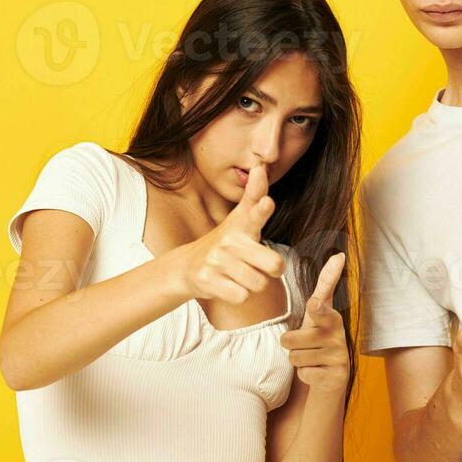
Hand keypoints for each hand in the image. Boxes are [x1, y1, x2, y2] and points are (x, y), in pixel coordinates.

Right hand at [174, 163, 284, 303]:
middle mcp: (229, 241)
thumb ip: (255, 194)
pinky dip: (239, 295)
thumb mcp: (240, 218)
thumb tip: (261, 165)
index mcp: (241, 226)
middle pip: (274, 264)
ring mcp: (217, 261)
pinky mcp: (208, 281)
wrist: (187, 266)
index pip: (254, 214)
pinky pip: (241, 296)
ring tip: (239, 275)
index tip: (267, 203)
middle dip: (271, 270)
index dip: (261, 210)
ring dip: (253, 284)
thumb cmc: (225, 242)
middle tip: (257, 265)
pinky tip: (228, 285)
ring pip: (258, 284)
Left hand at [279, 252, 349, 394]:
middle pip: (292, 339)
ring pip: (295, 357)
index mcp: (332, 318)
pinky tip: (316, 372)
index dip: (317, 308)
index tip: (314, 304)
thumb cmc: (319, 338)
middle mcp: (338, 336)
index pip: (321, 310)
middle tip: (302, 344)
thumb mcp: (319, 313)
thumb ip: (326, 285)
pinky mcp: (335, 377)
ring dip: (298, 360)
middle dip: (290, 343)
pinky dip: (305, 375)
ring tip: (311, 358)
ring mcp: (338, 357)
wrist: (331, 377)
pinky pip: (304, 374)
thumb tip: (340, 254)